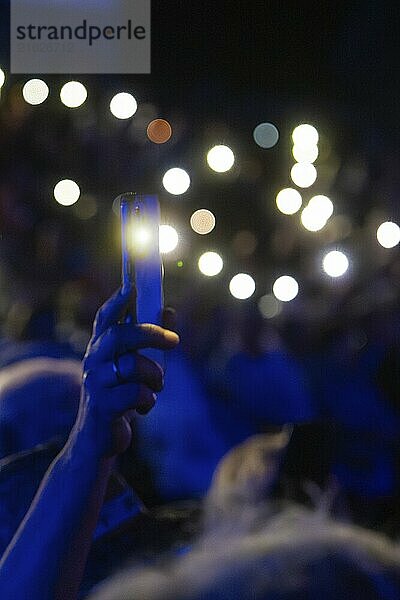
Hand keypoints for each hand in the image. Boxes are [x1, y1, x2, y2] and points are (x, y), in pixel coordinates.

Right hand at [79, 285, 178, 455]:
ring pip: (133, 366)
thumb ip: (150, 341)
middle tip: (175, 341)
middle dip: (150, 334)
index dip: (117, 301)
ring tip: (157, 386)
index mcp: (100, 349)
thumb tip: (170, 311)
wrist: (97, 440)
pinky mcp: (103, 406)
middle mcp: (93, 361)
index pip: (105, 318)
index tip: (132, 285)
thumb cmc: (120, 397)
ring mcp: (95, 383)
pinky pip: (137, 393)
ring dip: (155, 376)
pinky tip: (144, 406)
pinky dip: (148, 400)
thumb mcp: (135, 367)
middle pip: (119, 336)